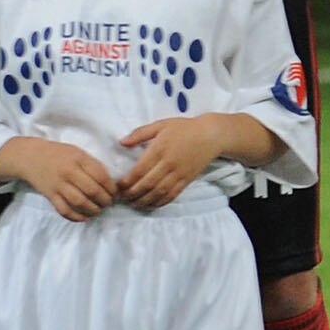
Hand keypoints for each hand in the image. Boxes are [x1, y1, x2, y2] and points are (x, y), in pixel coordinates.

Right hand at [0, 136, 119, 221]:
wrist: (29, 156)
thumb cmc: (58, 153)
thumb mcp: (78, 152)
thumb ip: (92, 165)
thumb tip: (110, 182)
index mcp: (79, 159)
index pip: (101, 176)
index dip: (111, 188)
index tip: (116, 193)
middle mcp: (69, 172)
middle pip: (92, 190)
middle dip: (105, 200)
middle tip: (109, 203)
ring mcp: (58, 185)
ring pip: (79, 202)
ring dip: (93, 209)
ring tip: (99, 210)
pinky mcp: (49, 195)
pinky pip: (64, 210)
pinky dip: (76, 217)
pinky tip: (84, 217)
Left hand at [114, 115, 244, 210]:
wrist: (211, 135)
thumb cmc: (184, 128)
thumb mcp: (160, 125)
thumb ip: (140, 133)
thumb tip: (121, 142)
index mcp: (159, 149)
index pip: (139, 170)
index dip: (127, 181)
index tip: (117, 186)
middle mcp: (169, 163)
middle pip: (147, 184)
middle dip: (132, 194)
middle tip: (122, 197)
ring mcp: (179, 173)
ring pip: (159, 192)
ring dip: (144, 201)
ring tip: (134, 203)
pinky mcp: (187, 180)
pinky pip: (172, 195)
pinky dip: (160, 202)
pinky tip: (151, 205)